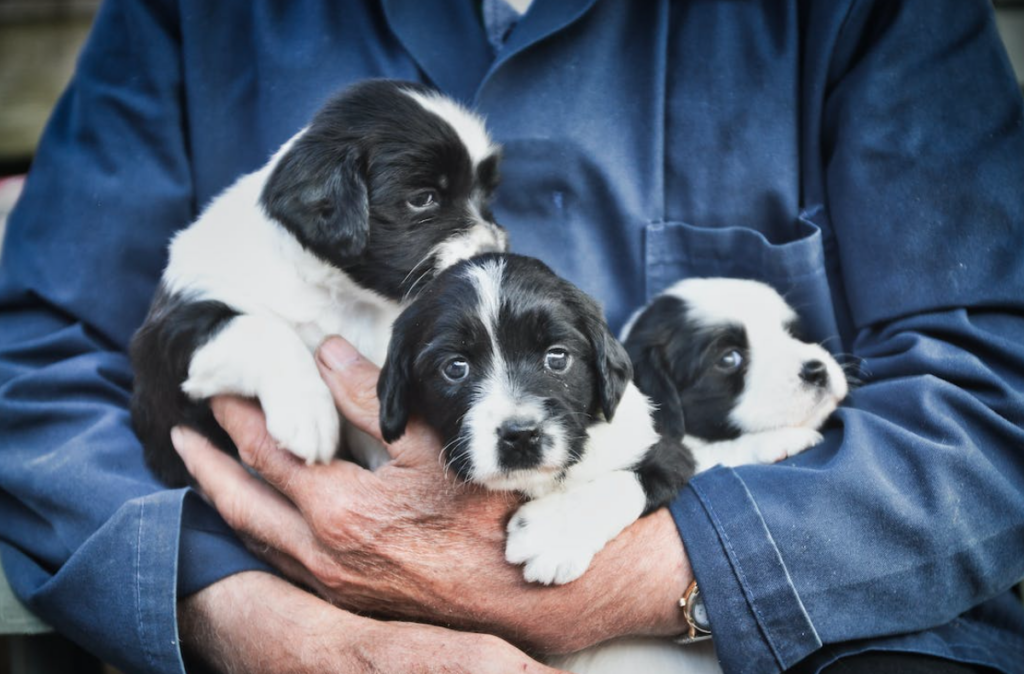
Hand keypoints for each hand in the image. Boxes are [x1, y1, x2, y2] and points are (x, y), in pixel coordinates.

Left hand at [172, 336, 690, 653]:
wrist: (524, 596)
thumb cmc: (490, 513)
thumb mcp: (436, 444)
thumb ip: (372, 397)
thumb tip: (328, 353)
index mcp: (340, 511)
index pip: (271, 451)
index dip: (242, 415)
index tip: (222, 387)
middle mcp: (321, 554)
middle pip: (242, 500)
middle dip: (208, 461)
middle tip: (182, 431)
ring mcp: (329, 584)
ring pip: (254, 536)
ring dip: (223, 498)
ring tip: (204, 470)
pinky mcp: (344, 599)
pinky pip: (278, 561)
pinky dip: (254, 530)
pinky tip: (256, 517)